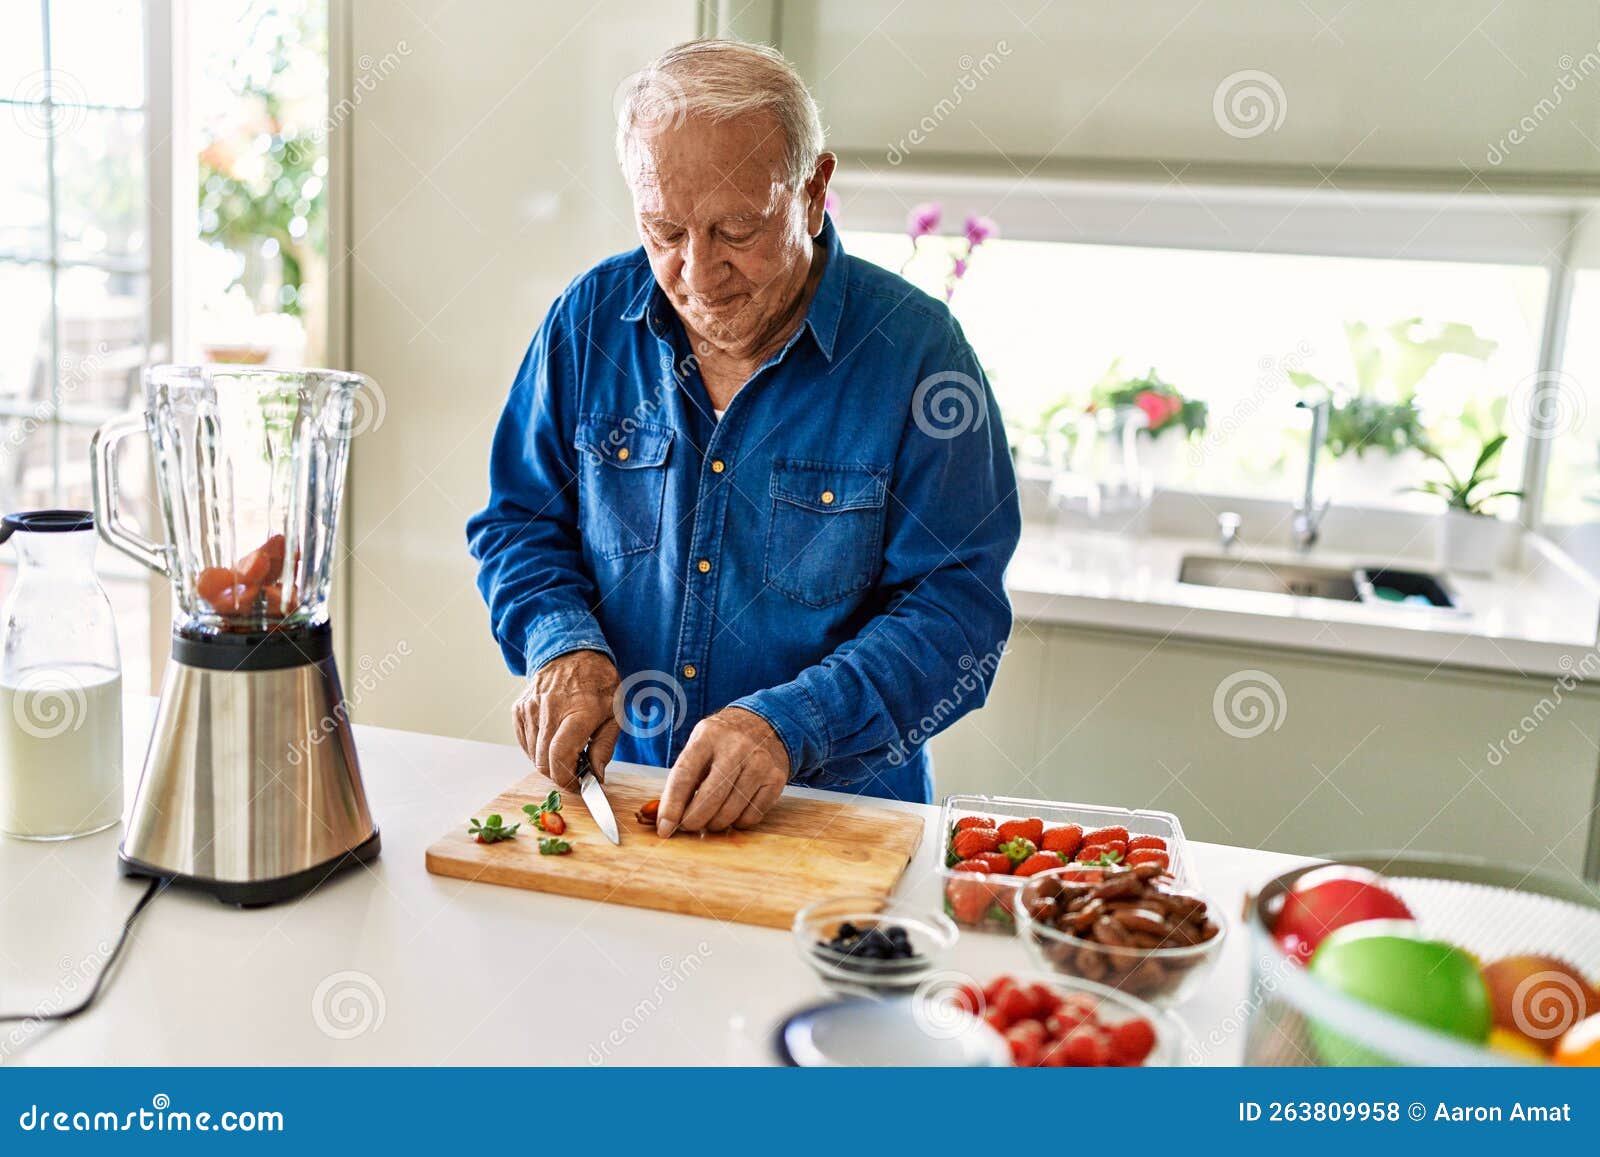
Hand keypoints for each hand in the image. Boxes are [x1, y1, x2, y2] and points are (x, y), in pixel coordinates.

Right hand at [514, 650, 620, 790]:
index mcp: (578, 710)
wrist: (573, 653)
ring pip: (533, 755)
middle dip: (560, 775)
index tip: (579, 784)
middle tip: (576, 771)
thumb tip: (596, 777)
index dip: (567, 779)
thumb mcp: (615, 714)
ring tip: (567, 751)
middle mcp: (550, 709)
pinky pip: (524, 743)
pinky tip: (553, 741)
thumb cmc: (598, 684)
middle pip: (544, 762)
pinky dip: (537, 751)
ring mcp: (530, 708)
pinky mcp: (519, 709)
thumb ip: (605, 747)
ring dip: (549, 763)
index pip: (560, 757)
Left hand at [657, 707, 789, 835]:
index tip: (665, 828)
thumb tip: (667, 817)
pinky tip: (734, 812)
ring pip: (731, 811)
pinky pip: (752, 815)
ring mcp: (759, 762)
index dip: (672, 806)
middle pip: (710, 797)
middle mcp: (736, 747)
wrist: (766, 724)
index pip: (684, 776)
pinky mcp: (776, 778)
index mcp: (708, 736)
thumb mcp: (700, 744)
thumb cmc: (724, 741)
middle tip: (688, 827)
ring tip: (711, 819)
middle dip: (694, 820)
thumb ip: (684, 776)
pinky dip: (738, 822)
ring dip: (716, 824)